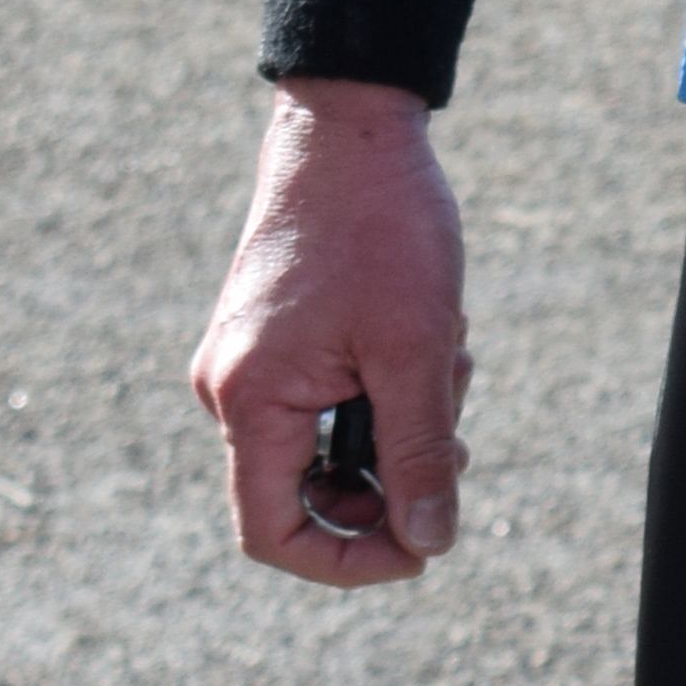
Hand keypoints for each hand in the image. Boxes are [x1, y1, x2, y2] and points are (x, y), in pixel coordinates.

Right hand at [191, 80, 471, 589]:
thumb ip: (419, 455)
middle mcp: (230, 388)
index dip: (348, 561)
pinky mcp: (271, 336)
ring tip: (446, 354)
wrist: (351, 124)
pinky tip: (427, 332)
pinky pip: (328, 395)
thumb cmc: (382, 228)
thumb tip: (428, 543)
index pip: (274, 533)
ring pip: (332, 439)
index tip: (422, 547)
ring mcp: (247, 359)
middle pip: (311, 488)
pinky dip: (384, 383)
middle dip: (393, 472)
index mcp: (250, 399)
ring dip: (400, 419)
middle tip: (454, 431)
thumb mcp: (417, 351)